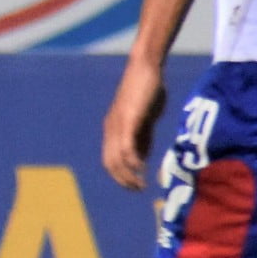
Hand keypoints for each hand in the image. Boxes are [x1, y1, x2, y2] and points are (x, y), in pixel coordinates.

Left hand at [103, 58, 166, 189]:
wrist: (145, 68)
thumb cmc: (146, 91)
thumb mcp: (143, 119)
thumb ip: (142, 138)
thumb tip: (141, 159)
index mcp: (113, 130)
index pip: (109, 160)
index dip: (119, 176)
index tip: (134, 186)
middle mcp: (111, 128)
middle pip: (110, 163)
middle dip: (123, 180)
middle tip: (138, 189)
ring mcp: (118, 123)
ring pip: (117, 157)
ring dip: (128, 174)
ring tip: (141, 184)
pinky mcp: (129, 117)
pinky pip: (126, 144)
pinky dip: (132, 160)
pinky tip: (141, 168)